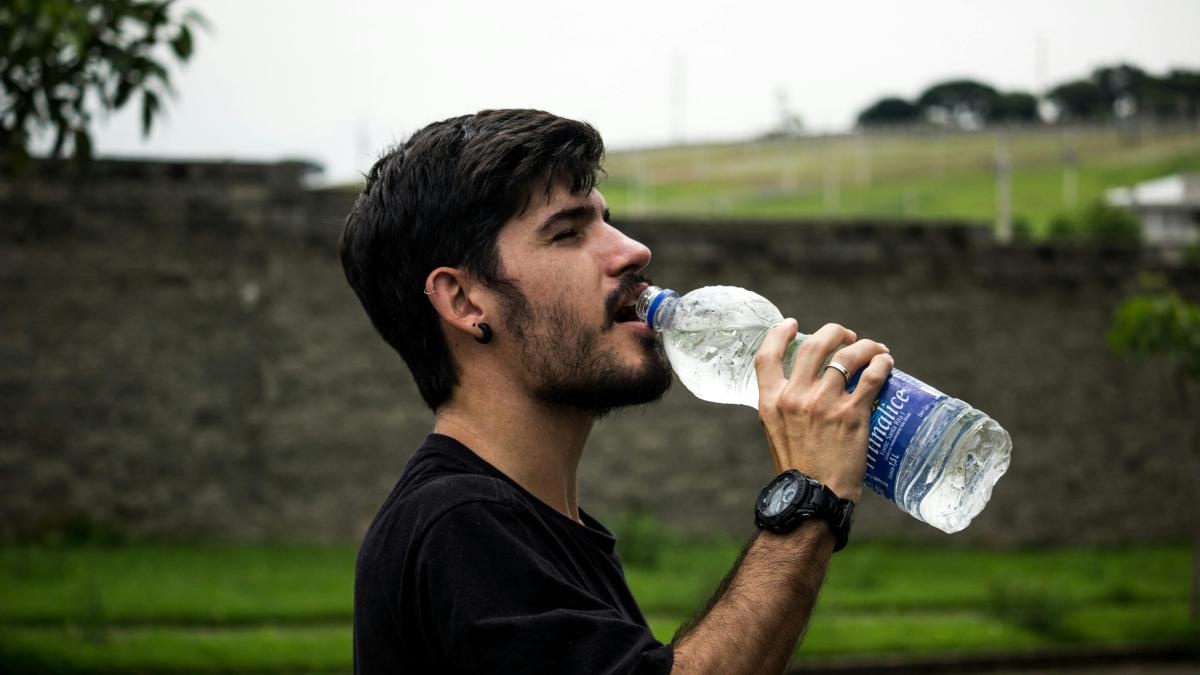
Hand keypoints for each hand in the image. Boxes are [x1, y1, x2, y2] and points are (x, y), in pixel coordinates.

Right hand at [753, 320, 893, 501]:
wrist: (813, 498)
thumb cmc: (798, 470)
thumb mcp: (776, 433)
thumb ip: (785, 408)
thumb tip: (803, 390)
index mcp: (771, 402)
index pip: (766, 356)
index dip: (779, 333)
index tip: (792, 324)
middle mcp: (795, 398)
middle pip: (814, 346)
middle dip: (834, 332)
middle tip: (846, 337)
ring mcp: (824, 404)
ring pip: (847, 355)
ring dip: (864, 346)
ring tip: (874, 349)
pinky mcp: (852, 414)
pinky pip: (871, 376)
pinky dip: (881, 364)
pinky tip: (886, 362)